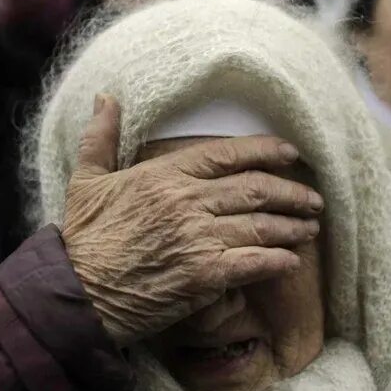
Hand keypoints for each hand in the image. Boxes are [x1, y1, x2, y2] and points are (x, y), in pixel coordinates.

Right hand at [62, 95, 323, 347]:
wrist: (76, 293)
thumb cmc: (82, 239)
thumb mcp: (86, 180)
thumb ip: (101, 137)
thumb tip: (106, 97)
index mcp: (164, 174)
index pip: (227, 154)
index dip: (266, 151)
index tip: (292, 154)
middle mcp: (186, 201)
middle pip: (254, 188)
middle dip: (291, 192)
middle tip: (314, 199)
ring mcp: (198, 238)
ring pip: (260, 225)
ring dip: (292, 227)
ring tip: (311, 228)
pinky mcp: (204, 275)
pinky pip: (253, 263)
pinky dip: (277, 261)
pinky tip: (291, 261)